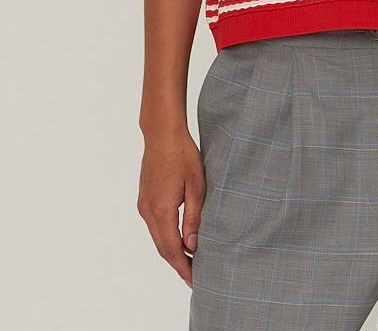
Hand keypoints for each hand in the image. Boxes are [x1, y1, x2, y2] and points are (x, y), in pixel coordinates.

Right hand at [137, 125, 205, 287]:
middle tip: (195, 276)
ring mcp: (143, 205)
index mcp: (161, 209)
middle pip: (162, 247)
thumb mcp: (196, 185)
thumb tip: (192, 246)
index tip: (195, 280)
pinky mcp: (144, 199)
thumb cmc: (183, 154)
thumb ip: (194, 217)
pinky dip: (166, 238)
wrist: (162, 133)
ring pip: (157, 238)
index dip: (183, 267)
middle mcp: (148, 210)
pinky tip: (179, 240)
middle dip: (178, 264)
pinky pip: (155, 226)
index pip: (172, 249)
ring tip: (191, 261)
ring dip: (172, 251)